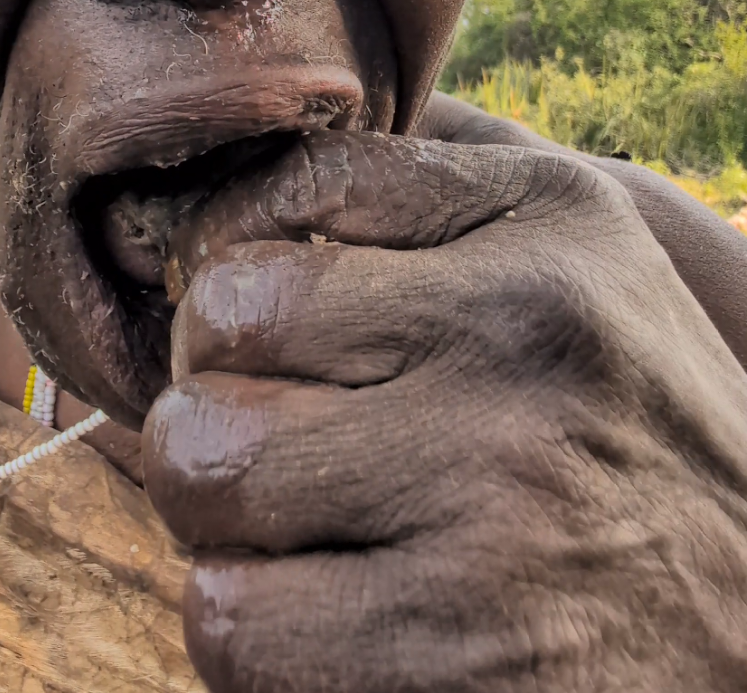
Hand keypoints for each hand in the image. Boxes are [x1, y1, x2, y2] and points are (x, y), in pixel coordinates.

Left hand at [143, 131, 746, 691]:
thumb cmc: (611, 411)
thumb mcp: (571, 250)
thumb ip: (424, 189)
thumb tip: (244, 168)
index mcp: (544, 221)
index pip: (293, 180)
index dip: (229, 251)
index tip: (253, 314)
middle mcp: (520, 338)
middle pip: (221, 320)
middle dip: (214, 377)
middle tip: (263, 421)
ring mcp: (494, 499)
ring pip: (201, 465)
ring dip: (218, 504)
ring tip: (293, 514)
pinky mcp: (461, 653)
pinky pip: (234, 619)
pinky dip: (249, 618)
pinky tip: (319, 604)